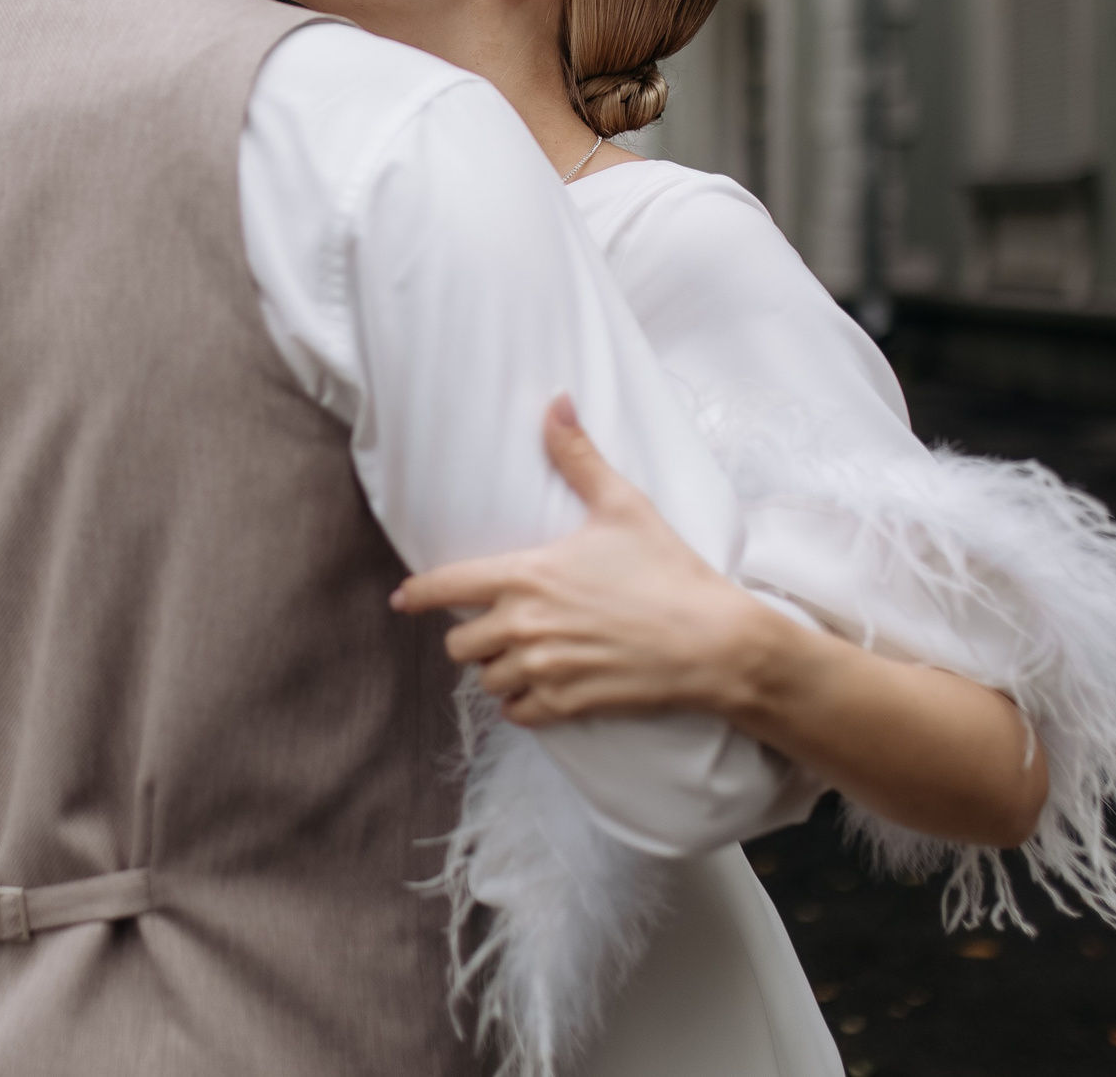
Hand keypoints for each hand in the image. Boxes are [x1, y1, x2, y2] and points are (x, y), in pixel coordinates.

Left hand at [392, 395, 777, 726]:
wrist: (712, 642)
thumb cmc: (666, 571)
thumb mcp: (622, 506)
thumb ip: (578, 457)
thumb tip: (556, 402)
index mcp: (527, 576)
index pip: (446, 587)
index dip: (417, 594)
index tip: (403, 599)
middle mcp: (524, 626)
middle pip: (459, 643)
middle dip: (473, 635)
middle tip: (496, 627)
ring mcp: (544, 669)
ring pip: (487, 680)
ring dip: (498, 670)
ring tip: (521, 656)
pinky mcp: (568, 704)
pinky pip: (518, 713)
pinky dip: (522, 704)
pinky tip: (540, 689)